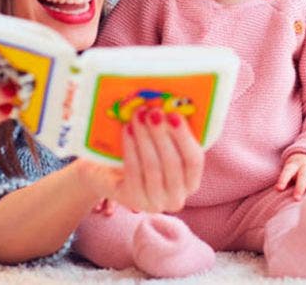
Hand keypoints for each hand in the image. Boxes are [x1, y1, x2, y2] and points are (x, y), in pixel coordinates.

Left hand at [76, 108, 203, 212]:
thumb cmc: (143, 153)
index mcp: (191, 182)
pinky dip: (131, 148)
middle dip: (162, 135)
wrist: (110, 175)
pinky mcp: (133, 201)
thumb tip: (172, 102)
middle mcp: (177, 198)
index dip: (185, 138)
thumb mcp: (160, 144)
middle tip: (153, 111)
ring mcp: (155, 203)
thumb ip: (169, 130)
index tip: (174, 115)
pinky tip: (127, 129)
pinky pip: (134, 171)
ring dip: (145, 138)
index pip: (195, 161)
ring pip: (153, 167)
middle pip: (173, 164)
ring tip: (138, 115)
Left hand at [275, 153, 305, 200]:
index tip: (278, 189)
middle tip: (296, 199)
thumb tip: (278, 194)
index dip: (283, 179)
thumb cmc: (296, 170)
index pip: (288, 171)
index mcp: (294, 164)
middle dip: (300, 187)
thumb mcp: (290, 170)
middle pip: (303, 175)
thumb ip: (286, 181)